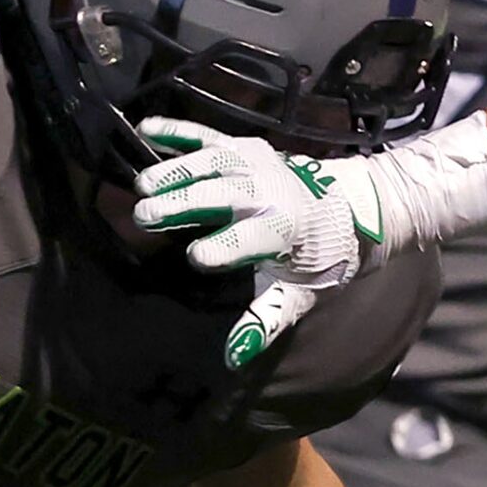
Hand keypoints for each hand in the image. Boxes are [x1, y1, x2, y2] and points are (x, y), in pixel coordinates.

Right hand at [130, 119, 390, 368]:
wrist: (345, 205)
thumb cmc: (316, 257)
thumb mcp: (300, 294)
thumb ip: (267, 320)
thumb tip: (234, 356)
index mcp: (287, 230)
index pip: (254, 239)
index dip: (226, 248)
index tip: (195, 258)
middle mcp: (272, 191)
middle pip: (225, 195)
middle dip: (185, 203)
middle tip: (144, 215)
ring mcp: (256, 164)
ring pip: (213, 162)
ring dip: (176, 170)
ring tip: (141, 184)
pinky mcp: (243, 146)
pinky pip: (207, 134)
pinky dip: (177, 130)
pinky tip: (144, 130)